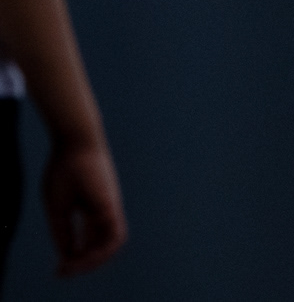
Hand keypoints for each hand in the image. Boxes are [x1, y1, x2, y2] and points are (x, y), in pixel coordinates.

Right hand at [41, 137, 126, 277]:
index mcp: (90, 208)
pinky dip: (103, 252)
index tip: (57, 270)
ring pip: (111, 244)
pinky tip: (84, 260)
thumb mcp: (58, 207)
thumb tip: (67, 257)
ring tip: (75, 269)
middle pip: (100, 244)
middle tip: (64, 272)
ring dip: (94, 261)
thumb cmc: (64, 169)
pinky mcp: (112, 204)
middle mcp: (103, 210)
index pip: (87, 240)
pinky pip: (115, 236)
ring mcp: (109, 207)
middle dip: (84, 263)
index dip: (74, 257)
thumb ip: (63, 232)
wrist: (74, 142)